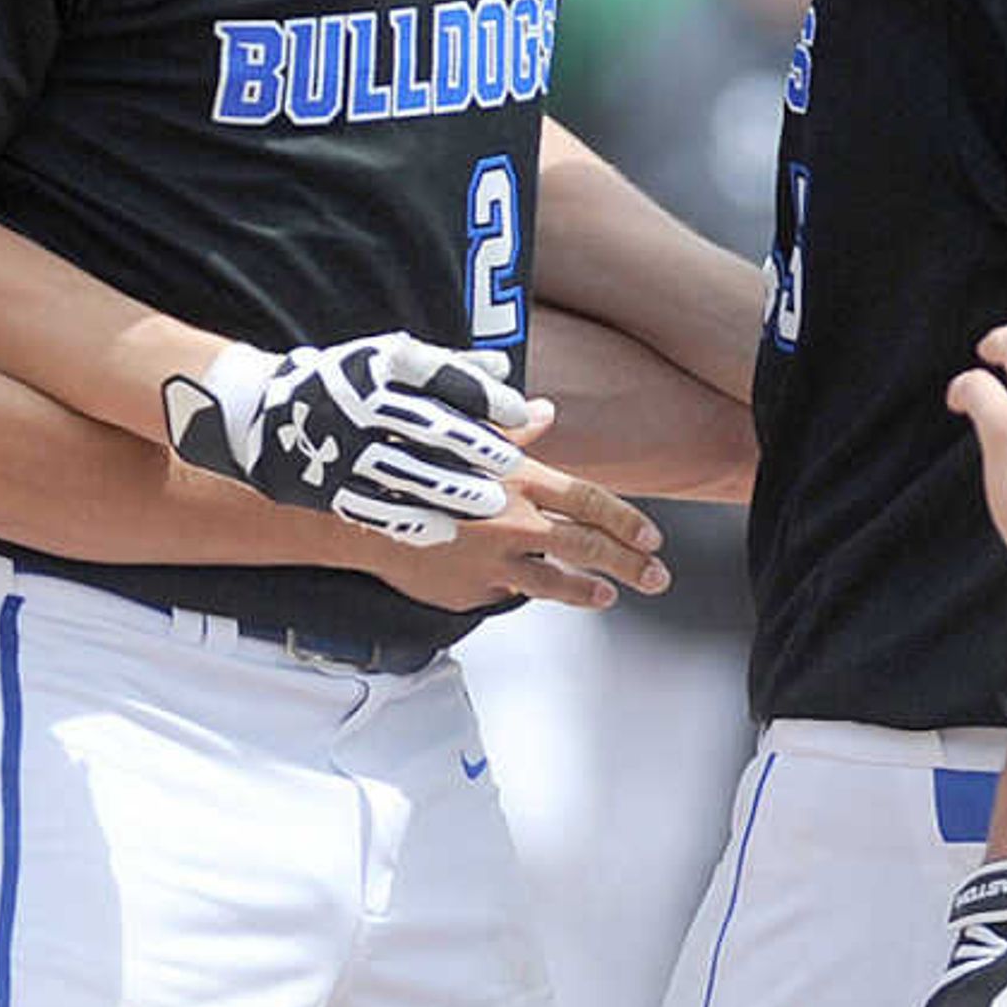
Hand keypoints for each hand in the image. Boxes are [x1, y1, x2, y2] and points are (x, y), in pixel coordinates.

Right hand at [166, 331, 536, 542]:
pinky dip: (412, 520)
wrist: (262, 410)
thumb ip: (449, 366)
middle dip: (476, 448)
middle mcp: (361, 402)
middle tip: (512, 467)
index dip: (485, 395)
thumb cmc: (343, 380)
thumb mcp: (390, 361)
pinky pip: (375, 506)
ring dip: (452, 490)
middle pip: (429, 427)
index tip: (520, 414)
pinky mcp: (327, 484)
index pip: (443, 377)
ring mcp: (342, 445)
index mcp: (379, 364)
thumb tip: (504, 368)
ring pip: (407, 471)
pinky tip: (445, 530)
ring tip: (489, 504)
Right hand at [365, 457, 669, 611]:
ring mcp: (492, 564)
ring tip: (608, 595)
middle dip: (630, 564)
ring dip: (589, 590)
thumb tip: (547, 412)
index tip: (652, 537)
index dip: (626, 521)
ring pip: (557, 583)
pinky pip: (504, 593)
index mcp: (518, 481)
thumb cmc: (406, 462)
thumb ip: (512, 431)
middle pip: (589, 548)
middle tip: (657, 575)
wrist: (350, 512)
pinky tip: (530, 590)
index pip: (589, 502)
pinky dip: (519, 589)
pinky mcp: (468, 592)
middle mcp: (512, 524)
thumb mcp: (462, 435)